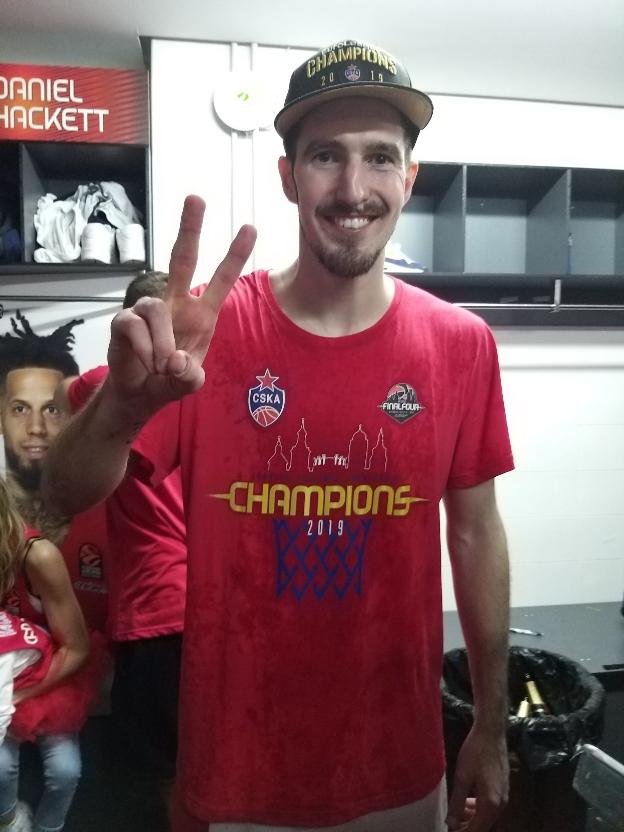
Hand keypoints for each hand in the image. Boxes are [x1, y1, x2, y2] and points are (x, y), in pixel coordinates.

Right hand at [107, 195, 256, 417]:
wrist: (140, 394)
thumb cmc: (170, 379)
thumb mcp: (190, 382)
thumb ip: (189, 376)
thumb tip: (174, 361)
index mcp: (201, 314)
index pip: (221, 280)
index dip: (235, 256)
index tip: (250, 227)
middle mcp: (176, 304)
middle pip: (182, 258)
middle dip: (190, 228)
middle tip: (196, 198)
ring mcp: (149, 309)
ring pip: (156, 311)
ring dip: (160, 345)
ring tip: (161, 366)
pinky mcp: (125, 320)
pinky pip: (135, 327)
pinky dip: (143, 350)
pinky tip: (145, 361)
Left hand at [446, 725, 508, 830]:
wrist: (491, 732)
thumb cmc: (475, 752)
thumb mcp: (462, 778)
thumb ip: (457, 803)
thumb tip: (451, 823)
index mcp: (491, 804)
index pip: (477, 829)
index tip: (450, 829)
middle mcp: (501, 804)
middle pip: (484, 824)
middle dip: (468, 826)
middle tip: (451, 822)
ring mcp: (504, 796)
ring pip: (487, 815)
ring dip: (472, 817)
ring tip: (456, 811)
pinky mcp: (503, 788)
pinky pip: (491, 805)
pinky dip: (479, 807)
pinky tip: (467, 800)